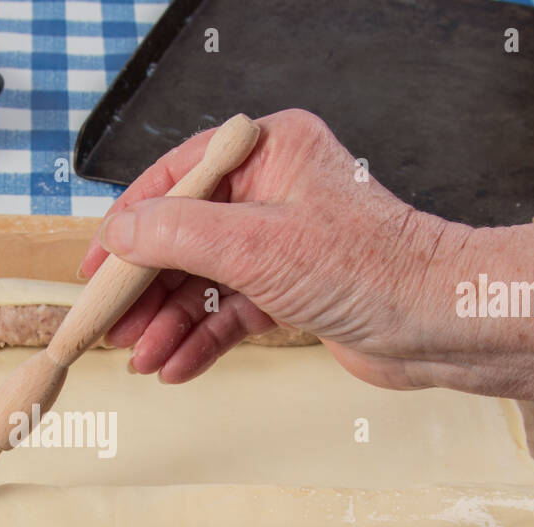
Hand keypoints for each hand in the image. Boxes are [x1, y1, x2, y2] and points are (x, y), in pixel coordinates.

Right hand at [80, 109, 471, 388]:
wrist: (438, 324)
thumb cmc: (368, 268)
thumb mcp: (254, 244)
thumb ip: (175, 234)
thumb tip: (119, 232)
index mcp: (269, 152)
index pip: (177, 179)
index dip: (128, 225)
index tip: (96, 266)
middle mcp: (273, 190)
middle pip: (183, 237)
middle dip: (147, 289)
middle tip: (112, 327)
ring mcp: (282, 242)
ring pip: (204, 282)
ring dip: (170, 323)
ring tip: (141, 360)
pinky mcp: (292, 289)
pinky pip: (231, 312)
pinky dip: (203, 340)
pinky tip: (176, 367)